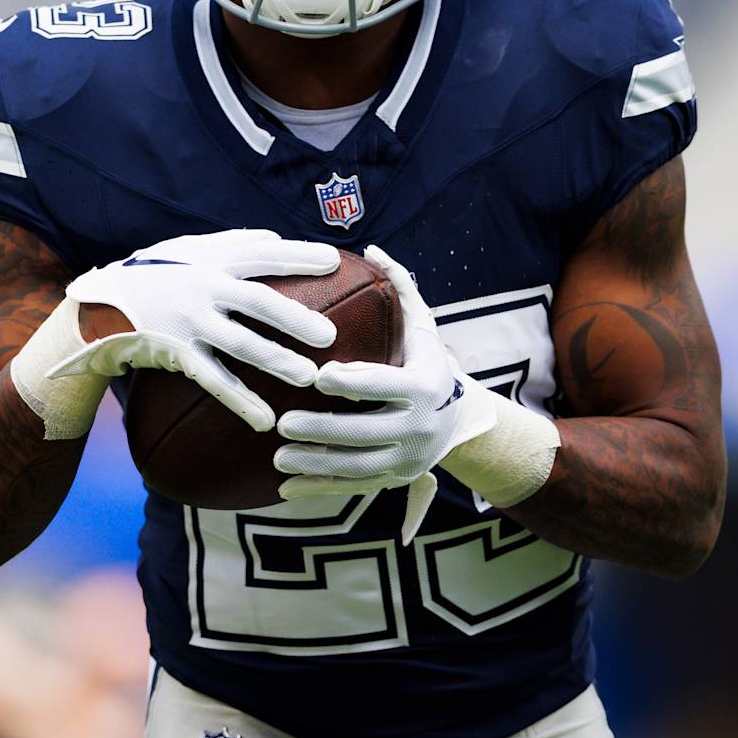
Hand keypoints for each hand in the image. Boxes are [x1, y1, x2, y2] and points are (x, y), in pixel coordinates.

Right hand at [64, 229, 339, 431]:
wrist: (98, 305)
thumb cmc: (155, 272)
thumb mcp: (188, 248)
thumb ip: (233, 243)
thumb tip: (276, 238)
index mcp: (212, 259)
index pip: (263, 255)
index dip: (298, 257)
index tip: (333, 262)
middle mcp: (203, 288)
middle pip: (257, 301)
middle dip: (295, 317)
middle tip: (330, 335)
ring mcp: (190, 323)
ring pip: (239, 343)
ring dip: (274, 360)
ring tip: (308, 376)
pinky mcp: (177, 354)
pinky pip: (214, 381)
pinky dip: (240, 401)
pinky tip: (266, 420)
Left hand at [274, 245, 496, 540]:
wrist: (460, 421)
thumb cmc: (429, 364)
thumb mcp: (423, 327)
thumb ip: (401, 287)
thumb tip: (373, 248)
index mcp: (422, 387)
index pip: (384, 384)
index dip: (351, 382)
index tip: (316, 377)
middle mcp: (417, 426)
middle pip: (364, 431)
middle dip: (322, 430)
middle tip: (282, 423)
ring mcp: (405, 458)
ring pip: (355, 466)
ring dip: (314, 464)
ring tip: (277, 456)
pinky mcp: (393, 480)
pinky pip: (352, 488)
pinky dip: (319, 489)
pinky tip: (285, 487)